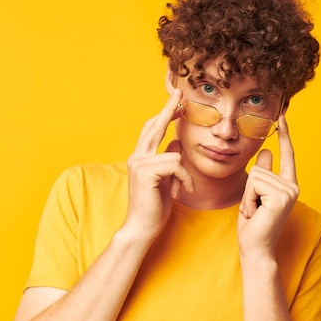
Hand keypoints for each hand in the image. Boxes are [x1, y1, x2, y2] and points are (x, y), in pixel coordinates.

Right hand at [125, 89, 193, 239]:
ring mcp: (139, 164)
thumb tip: (177, 142)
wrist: (142, 227)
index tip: (176, 101)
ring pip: (174, 154)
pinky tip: (181, 192)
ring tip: (181, 190)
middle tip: (179, 92)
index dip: (164, 113)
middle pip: (154, 126)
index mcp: (140, 157)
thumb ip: (168, 160)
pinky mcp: (146, 173)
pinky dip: (184, 180)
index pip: (151, 128)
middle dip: (168, 108)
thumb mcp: (166, 179)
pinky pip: (176, 166)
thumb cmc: (154, 206)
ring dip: (184, 175)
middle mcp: (136, 157)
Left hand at [237, 114, 299, 257]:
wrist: (255, 249)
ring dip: (247, 196)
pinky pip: (254, 184)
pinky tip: (255, 214)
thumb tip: (265, 150)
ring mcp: (288, 191)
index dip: (284, 134)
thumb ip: (263, 172)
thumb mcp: (254, 194)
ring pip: (255, 175)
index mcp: (288, 185)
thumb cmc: (253, 224)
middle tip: (254, 209)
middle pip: (260, 167)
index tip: (282, 114)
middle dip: (249, 189)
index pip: (287, 154)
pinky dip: (248, 200)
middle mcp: (292, 186)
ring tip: (254, 212)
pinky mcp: (281, 197)